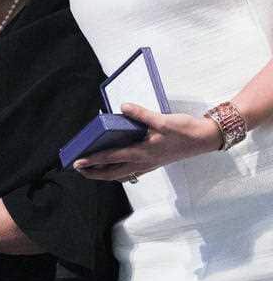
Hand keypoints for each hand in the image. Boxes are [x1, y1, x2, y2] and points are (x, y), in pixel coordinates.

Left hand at [73, 103, 222, 180]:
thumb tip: (123, 106)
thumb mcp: (162, 120)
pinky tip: (116, 166)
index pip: (110, 158)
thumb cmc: (184, 130)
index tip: (77, 163)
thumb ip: (141, 114)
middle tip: (78, 169)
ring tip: (92, 170)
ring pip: (121, 174)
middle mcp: (143, 162)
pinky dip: (119, 171)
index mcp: (142, 152)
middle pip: (112, 173)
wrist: (205, 139)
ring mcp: (148, 164)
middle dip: (93, 173)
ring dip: (105, 173)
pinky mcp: (154, 162)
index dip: (92, 161)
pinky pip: (131, 171)